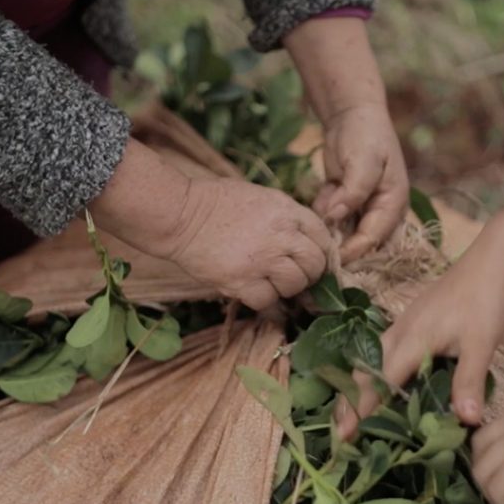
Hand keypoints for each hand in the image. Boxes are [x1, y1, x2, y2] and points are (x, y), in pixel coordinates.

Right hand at [89, 139, 332, 309]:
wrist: (181, 215)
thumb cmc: (217, 202)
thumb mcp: (262, 199)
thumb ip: (287, 218)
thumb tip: (306, 243)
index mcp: (287, 211)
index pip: (323, 238)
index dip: (321, 254)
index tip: (313, 263)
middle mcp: (281, 236)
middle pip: (314, 266)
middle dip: (308, 275)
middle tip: (292, 277)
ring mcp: (263, 260)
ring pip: (295, 286)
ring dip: (286, 290)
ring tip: (270, 283)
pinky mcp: (242, 282)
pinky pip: (268, 302)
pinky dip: (265, 304)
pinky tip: (256, 295)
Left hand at [314, 103, 408, 262]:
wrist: (353, 114)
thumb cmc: (365, 135)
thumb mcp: (363, 161)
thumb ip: (352, 192)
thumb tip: (336, 217)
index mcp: (393, 204)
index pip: (373, 238)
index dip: (353, 251)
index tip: (332, 259)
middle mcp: (380, 211)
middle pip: (362, 244)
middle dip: (342, 245)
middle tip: (322, 238)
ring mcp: (362, 208)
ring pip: (344, 233)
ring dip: (330, 224)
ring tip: (330, 193)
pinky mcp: (344, 203)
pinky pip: (330, 218)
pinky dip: (324, 209)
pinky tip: (327, 187)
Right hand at [337, 200, 503, 438]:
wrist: (488, 261)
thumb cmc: (485, 301)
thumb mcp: (482, 343)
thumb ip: (469, 381)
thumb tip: (467, 421)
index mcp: (412, 340)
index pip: (379, 381)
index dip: (361, 408)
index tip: (346, 434)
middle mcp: (399, 333)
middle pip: (363, 371)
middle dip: (349, 401)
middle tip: (341, 434)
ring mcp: (402, 325)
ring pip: (369, 360)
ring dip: (357, 387)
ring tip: (352, 414)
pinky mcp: (410, 322)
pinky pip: (381, 351)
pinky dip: (372, 372)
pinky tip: (380, 385)